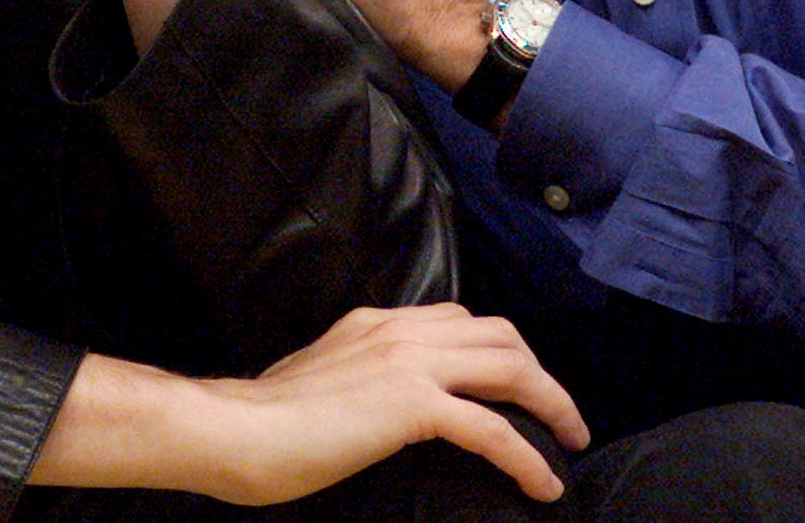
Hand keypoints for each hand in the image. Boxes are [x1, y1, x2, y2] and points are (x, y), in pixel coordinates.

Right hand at [34, 304, 589, 503]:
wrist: (235, 430)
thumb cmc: (263, 423)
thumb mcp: (319, 380)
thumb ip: (357, 379)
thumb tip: (375, 410)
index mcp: (376, 323)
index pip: (460, 318)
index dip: (501, 351)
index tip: (519, 387)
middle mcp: (399, 330)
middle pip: (499, 335)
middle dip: (538, 372)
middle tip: (559, 417)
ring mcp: (409, 362)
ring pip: (509, 367)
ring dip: (550, 403)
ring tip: (569, 442)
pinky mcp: (413, 405)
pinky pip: (493, 428)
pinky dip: (528, 455)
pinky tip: (544, 484)